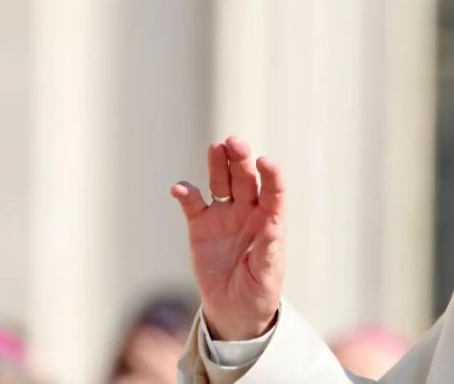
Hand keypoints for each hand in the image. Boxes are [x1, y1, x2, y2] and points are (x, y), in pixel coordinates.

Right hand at [171, 136, 284, 339]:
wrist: (234, 310)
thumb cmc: (259, 292)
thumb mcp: (267, 275)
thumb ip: (268, 250)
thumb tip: (272, 224)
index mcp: (269, 221)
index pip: (273, 191)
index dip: (271, 174)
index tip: (265, 161)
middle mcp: (248, 212)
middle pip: (245, 178)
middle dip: (241, 159)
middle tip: (235, 142)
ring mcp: (224, 216)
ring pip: (221, 182)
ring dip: (218, 165)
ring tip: (215, 148)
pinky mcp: (200, 226)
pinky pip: (193, 204)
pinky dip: (186, 194)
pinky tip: (180, 189)